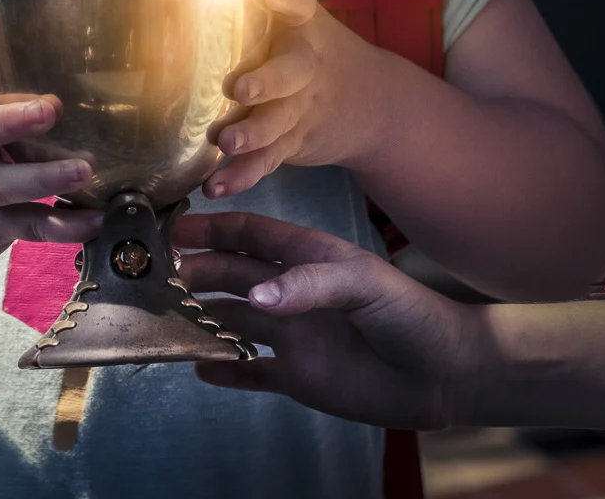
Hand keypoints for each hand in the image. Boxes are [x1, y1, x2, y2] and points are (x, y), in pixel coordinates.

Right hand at [175, 212, 483, 428]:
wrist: (446, 375)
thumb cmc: (410, 316)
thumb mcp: (363, 284)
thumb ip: (308, 286)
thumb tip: (255, 295)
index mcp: (306, 258)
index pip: (249, 235)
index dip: (212, 229)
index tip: (174, 230)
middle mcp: (291, 294)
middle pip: (231, 276)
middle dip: (196, 272)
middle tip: (158, 276)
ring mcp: (291, 334)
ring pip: (233, 321)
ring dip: (202, 318)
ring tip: (166, 318)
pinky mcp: (297, 375)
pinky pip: (250, 371)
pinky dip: (224, 370)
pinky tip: (197, 367)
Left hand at [206, 0, 387, 197]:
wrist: (375, 104)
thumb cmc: (313, 49)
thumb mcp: (298, 18)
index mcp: (304, 27)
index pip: (298, 2)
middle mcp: (305, 67)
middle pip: (289, 73)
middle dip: (266, 82)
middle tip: (240, 88)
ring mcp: (301, 109)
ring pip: (276, 124)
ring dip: (251, 136)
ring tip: (225, 143)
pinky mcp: (293, 143)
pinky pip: (268, 161)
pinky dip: (242, 176)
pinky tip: (216, 186)